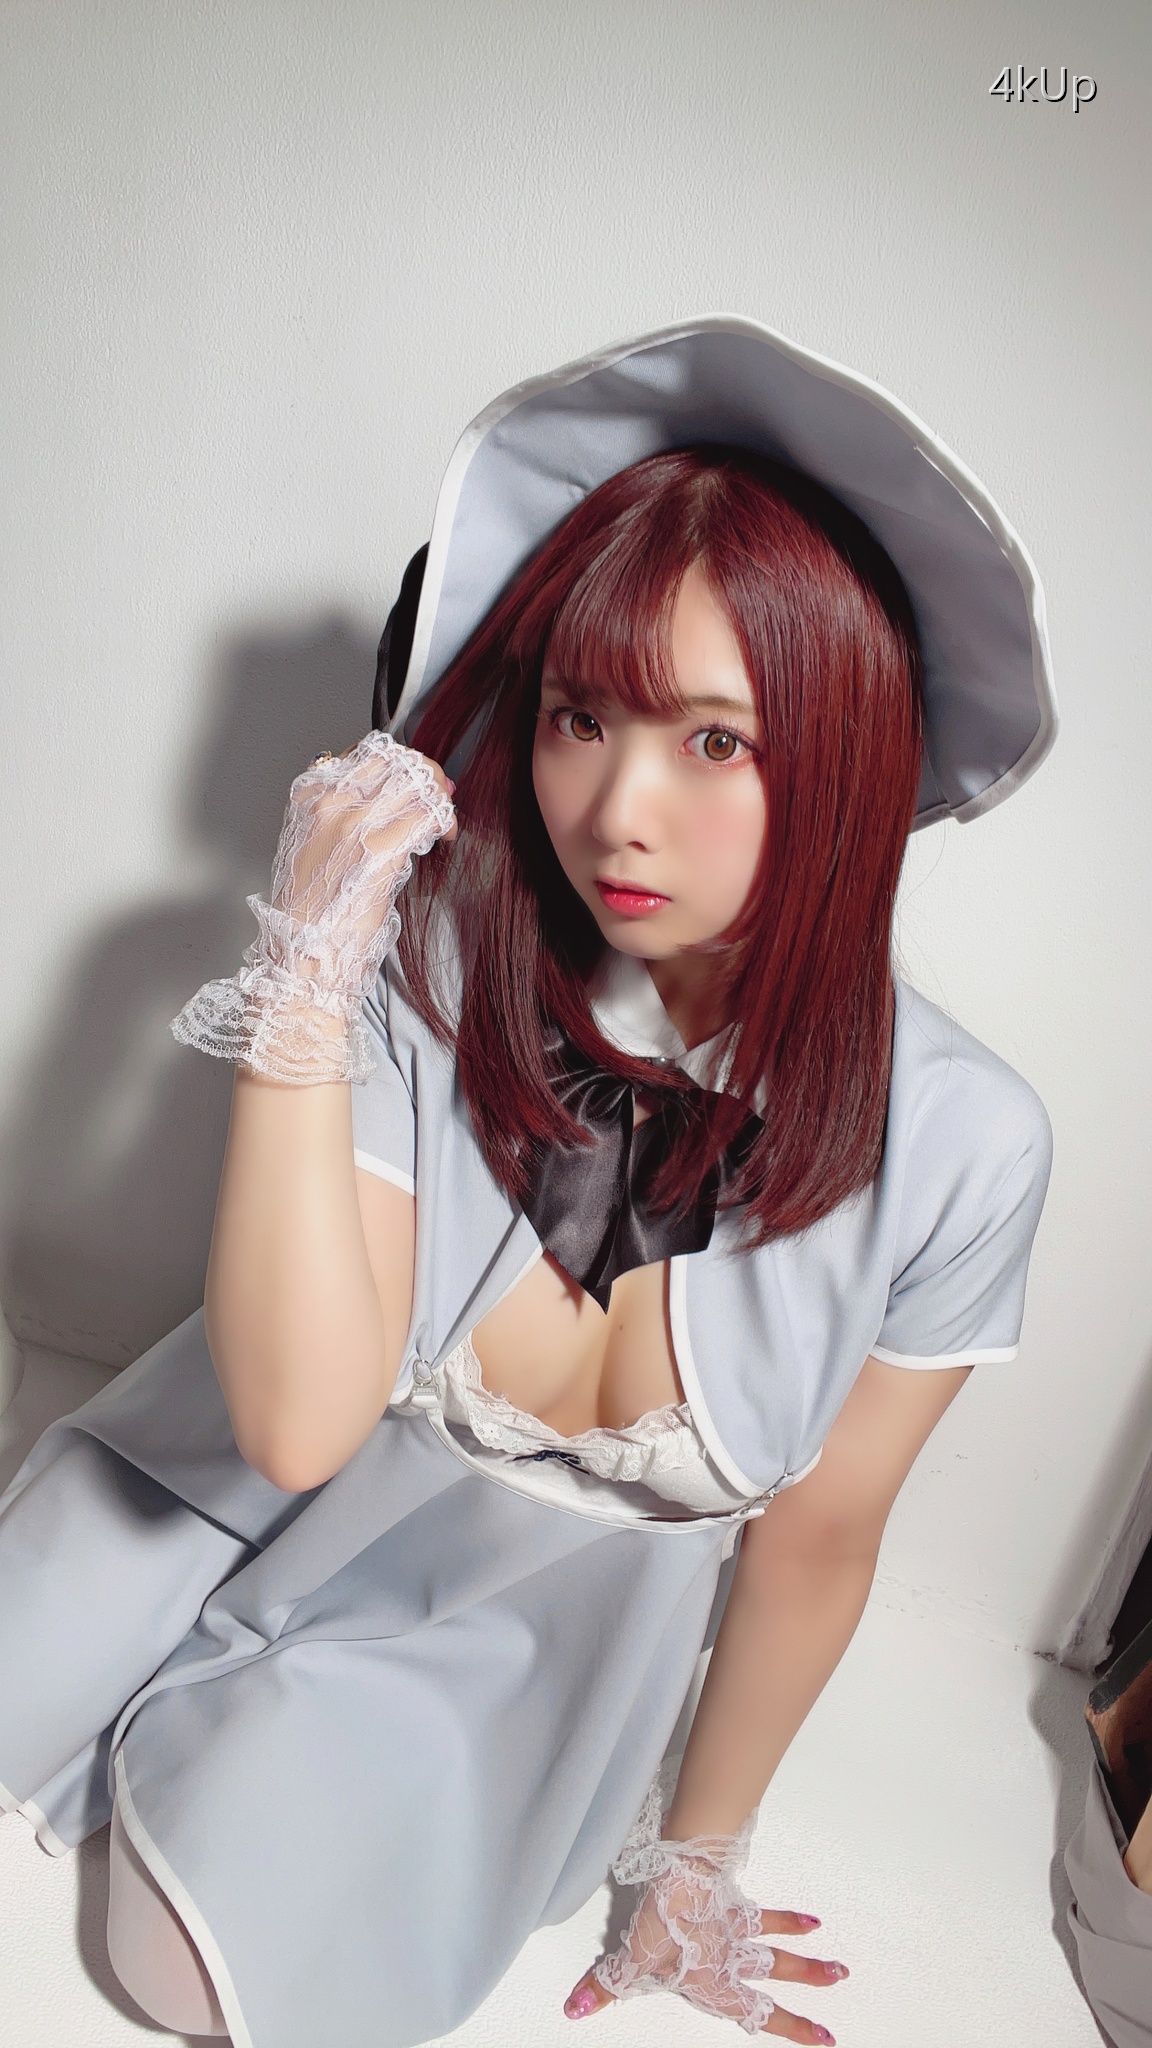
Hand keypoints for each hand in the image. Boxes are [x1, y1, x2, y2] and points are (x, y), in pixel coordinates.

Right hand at [171, 732, 455, 1082]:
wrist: (304, 956)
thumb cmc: (312, 912)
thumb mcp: (315, 845)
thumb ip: (343, 813)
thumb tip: (390, 797)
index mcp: (309, 796)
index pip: (366, 752)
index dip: (400, 764)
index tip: (415, 784)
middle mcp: (328, 802)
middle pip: (394, 759)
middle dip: (426, 774)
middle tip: (441, 797)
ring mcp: (353, 824)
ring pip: (415, 782)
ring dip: (439, 797)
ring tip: (443, 823)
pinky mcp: (378, 852)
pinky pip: (427, 815)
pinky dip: (443, 821)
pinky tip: (444, 837)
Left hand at [563, 1773, 845, 2041]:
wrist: (684, 1874)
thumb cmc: (664, 1922)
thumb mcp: (632, 1961)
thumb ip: (605, 1988)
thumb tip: (574, 2010)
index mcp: (715, 1982)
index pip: (757, 2012)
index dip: (790, 2026)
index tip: (825, 2038)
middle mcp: (730, 1959)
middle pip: (773, 1975)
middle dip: (806, 1985)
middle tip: (839, 1988)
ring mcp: (733, 1930)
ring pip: (774, 1946)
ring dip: (803, 1955)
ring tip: (836, 1964)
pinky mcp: (730, 1903)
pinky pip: (760, 1913)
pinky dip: (785, 1917)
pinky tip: (809, 1918)